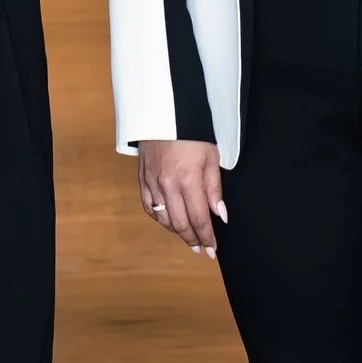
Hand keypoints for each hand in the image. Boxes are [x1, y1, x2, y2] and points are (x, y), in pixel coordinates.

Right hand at [137, 139, 225, 256]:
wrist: (164, 113)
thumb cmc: (192, 133)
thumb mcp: (211, 157)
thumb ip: (214, 188)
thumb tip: (219, 215)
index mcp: (188, 180)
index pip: (199, 218)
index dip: (207, 237)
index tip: (213, 249)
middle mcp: (168, 185)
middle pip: (180, 224)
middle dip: (193, 239)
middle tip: (202, 248)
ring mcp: (152, 183)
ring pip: (164, 219)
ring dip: (177, 232)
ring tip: (188, 237)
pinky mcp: (142, 179)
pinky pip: (149, 207)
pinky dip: (159, 218)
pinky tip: (168, 222)